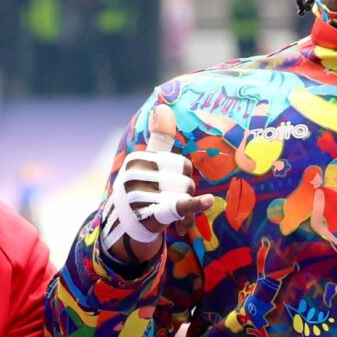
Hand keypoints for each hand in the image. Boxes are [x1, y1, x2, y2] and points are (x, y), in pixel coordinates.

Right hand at [102, 104, 214, 266]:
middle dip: (186, 192)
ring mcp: (142, 194)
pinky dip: (195, 205)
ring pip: (185, 193)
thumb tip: (163, 106)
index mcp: (138, 159)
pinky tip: (208, 201)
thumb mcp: (148, 164)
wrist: (127, 230)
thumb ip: (159, 138)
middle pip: (185, 177)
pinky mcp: (151, 213)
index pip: (180, 162)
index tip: (171, 188)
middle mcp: (136, 174)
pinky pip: (179, 205)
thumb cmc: (143, 191)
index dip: (183, 177)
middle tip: (173, 204)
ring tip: (175, 218)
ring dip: (187, 210)